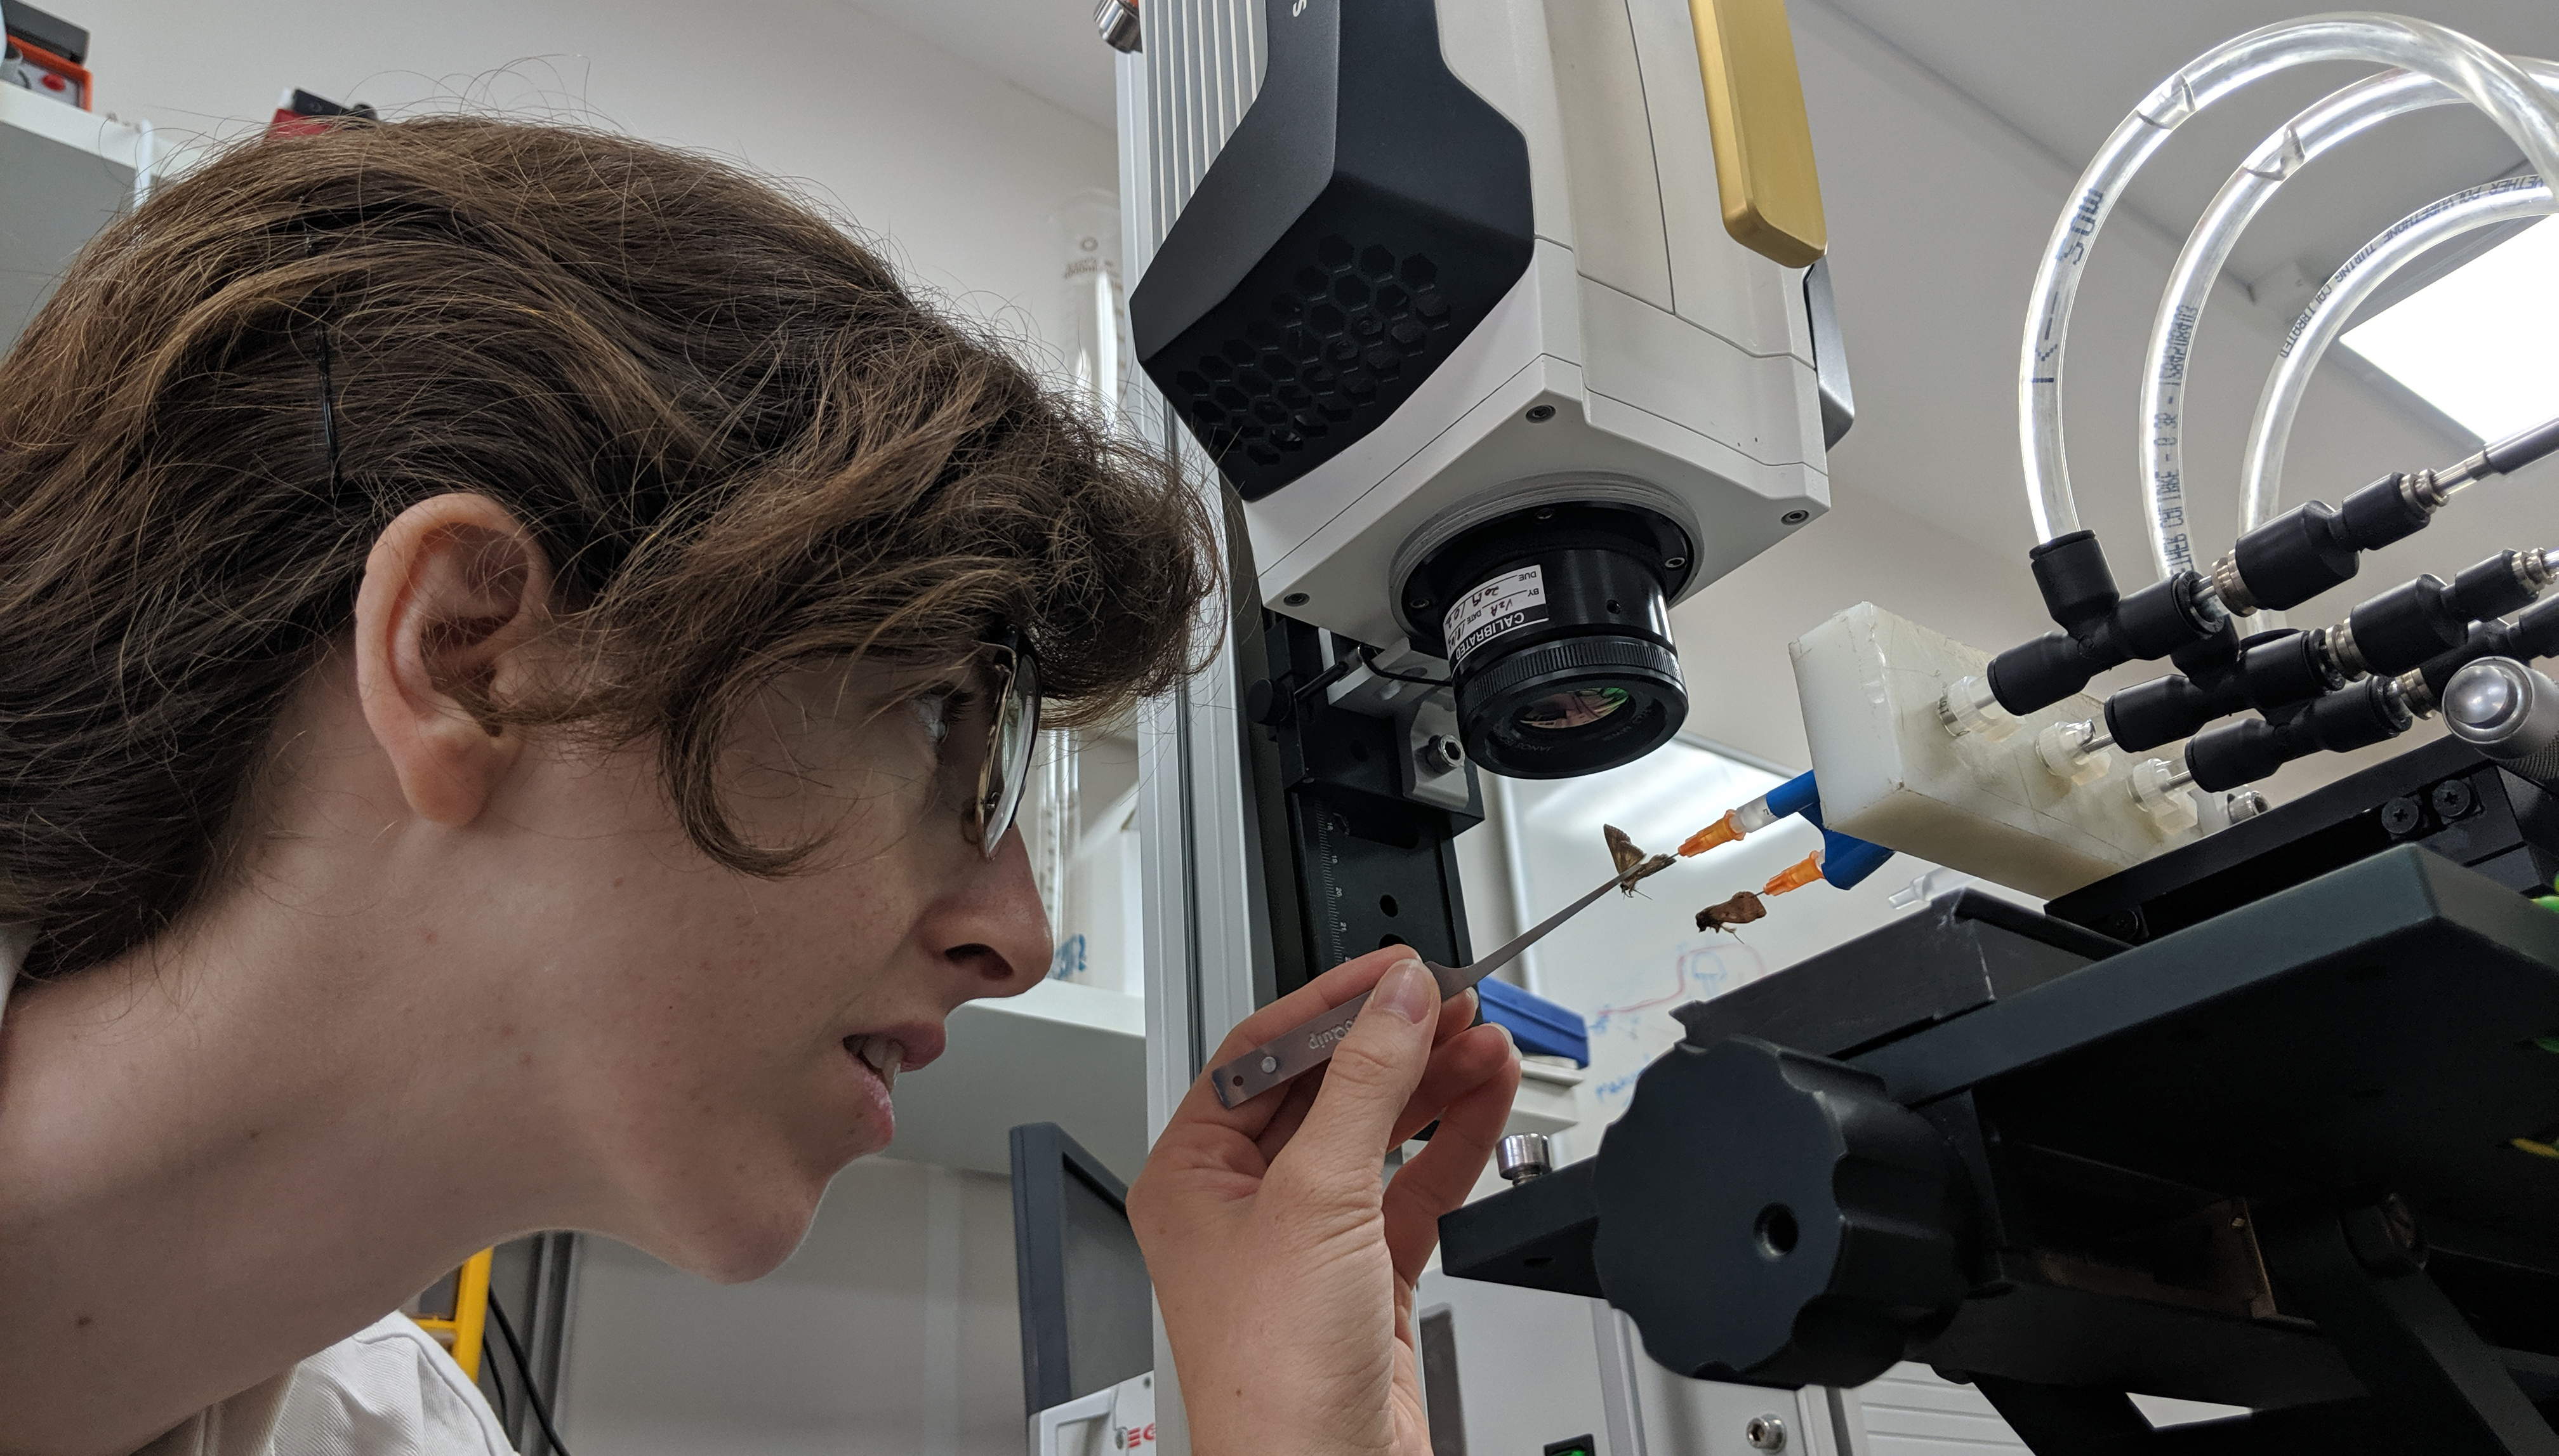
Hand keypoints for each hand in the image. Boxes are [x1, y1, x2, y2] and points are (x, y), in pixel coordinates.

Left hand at [1128, 948, 1521, 1455]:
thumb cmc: (1274, 1378)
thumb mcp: (1316, 1198)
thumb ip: (1366, 1085)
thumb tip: (1394, 1000)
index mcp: (1190, 1175)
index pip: (1258, 1053)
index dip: (1331, 1003)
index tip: (1394, 969)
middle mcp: (1243, 1203)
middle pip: (1326, 1088)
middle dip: (1393, 1041)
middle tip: (1453, 1000)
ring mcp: (1308, 1239)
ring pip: (1377, 1133)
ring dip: (1433, 1083)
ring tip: (1486, 1039)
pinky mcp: (1366, 1275)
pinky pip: (1412, 1185)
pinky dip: (1452, 1139)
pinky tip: (1485, 1097)